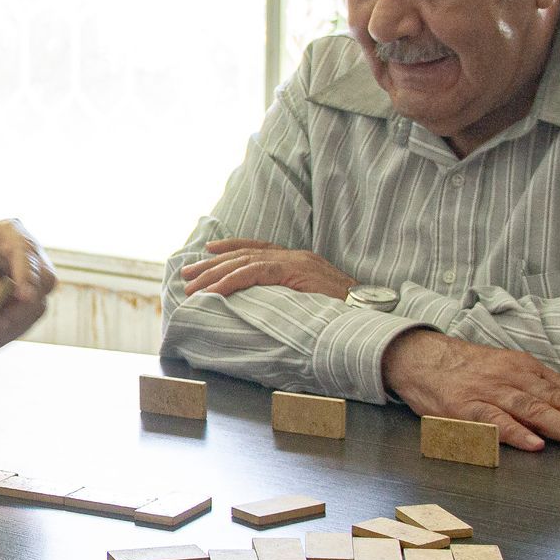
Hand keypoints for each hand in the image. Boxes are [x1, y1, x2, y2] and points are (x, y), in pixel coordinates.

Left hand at [0, 219, 56, 354]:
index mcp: (9, 235)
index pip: (27, 253)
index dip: (28, 274)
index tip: (24, 297)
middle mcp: (25, 257)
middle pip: (41, 284)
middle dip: (20, 310)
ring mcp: (26, 283)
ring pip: (34, 310)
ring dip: (9, 330)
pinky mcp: (20, 306)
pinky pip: (21, 325)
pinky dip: (3, 337)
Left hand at [181, 239, 355, 299]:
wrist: (372, 308)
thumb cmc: (348, 311)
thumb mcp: (316, 301)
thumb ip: (295, 297)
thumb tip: (275, 309)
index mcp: (299, 260)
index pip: (259, 248)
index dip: (232, 248)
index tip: (209, 251)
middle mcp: (294, 255)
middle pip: (244, 254)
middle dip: (212, 264)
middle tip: (187, 273)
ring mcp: (294, 261)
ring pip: (243, 262)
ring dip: (214, 275)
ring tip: (192, 286)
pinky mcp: (293, 271)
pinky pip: (252, 273)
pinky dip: (229, 281)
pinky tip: (213, 291)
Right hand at [381, 328, 559, 452]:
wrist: (421, 359)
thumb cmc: (467, 371)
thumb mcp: (507, 371)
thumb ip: (536, 390)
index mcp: (527, 369)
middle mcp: (514, 377)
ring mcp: (490, 391)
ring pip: (535, 410)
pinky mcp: (466, 407)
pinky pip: (495, 421)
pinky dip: (516, 433)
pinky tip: (535, 445)